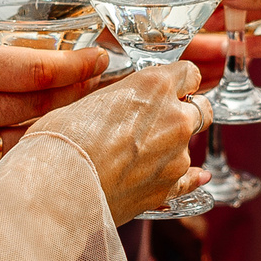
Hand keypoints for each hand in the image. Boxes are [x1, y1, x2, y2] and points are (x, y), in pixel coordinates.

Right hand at [33, 61, 213, 222]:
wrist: (58, 186)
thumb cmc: (62, 140)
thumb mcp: (87, 101)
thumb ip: (118, 97)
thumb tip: (123, 100)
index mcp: (154, 86)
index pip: (189, 73)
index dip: (180, 80)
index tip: (174, 87)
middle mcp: (174, 118)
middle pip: (202, 108)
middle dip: (187, 111)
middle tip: (164, 120)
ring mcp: (177, 155)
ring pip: (190, 145)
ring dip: (174, 146)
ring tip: (141, 156)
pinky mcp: (170, 187)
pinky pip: (191, 179)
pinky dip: (190, 177)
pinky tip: (190, 176)